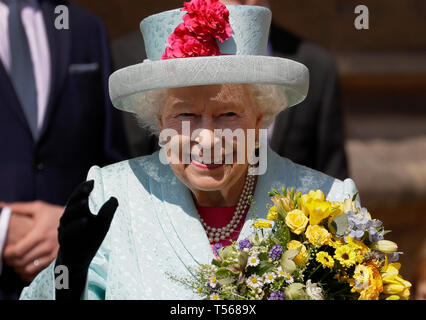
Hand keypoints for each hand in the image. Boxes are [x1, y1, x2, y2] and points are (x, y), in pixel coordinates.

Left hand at [1, 201, 63, 281]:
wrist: (76, 220)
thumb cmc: (53, 214)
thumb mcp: (38, 208)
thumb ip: (19, 208)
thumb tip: (2, 206)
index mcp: (40, 233)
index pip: (18, 251)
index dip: (8, 254)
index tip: (5, 251)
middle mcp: (47, 246)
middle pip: (22, 261)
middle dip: (11, 261)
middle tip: (8, 257)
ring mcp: (54, 254)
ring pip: (30, 269)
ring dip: (20, 267)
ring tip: (18, 261)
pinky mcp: (57, 259)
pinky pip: (40, 272)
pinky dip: (30, 271)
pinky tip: (28, 265)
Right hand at [55, 180, 117, 299]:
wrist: (78, 261)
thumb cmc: (89, 240)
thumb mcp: (102, 225)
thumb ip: (107, 211)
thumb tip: (114, 198)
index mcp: (77, 213)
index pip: (78, 197)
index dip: (83, 188)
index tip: (93, 181)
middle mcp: (68, 219)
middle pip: (71, 203)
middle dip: (79, 194)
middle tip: (89, 186)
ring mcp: (64, 230)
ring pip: (67, 216)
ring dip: (77, 208)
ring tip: (86, 201)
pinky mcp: (64, 242)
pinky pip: (68, 233)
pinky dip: (76, 226)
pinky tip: (85, 221)